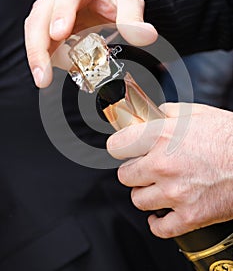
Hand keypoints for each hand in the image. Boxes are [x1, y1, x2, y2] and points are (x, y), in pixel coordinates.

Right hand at [24, 0, 156, 87]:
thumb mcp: (130, 1)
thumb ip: (134, 19)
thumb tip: (146, 36)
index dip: (61, 13)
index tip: (59, 34)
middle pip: (40, 17)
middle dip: (39, 47)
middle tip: (43, 75)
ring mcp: (49, 8)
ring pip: (35, 32)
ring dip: (38, 57)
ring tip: (44, 80)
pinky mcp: (47, 23)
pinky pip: (42, 42)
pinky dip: (47, 58)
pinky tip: (55, 71)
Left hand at [107, 103, 232, 237]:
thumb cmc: (228, 136)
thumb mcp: (195, 112)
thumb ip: (165, 113)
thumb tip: (147, 116)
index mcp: (162, 136)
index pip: (116, 146)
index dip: (120, 147)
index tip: (124, 150)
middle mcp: (164, 165)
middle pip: (124, 176)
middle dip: (134, 171)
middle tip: (146, 168)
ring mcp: (175, 193)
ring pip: (138, 200)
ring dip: (146, 193)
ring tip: (158, 186)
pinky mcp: (190, 216)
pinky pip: (159, 227)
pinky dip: (158, 221)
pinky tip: (162, 213)